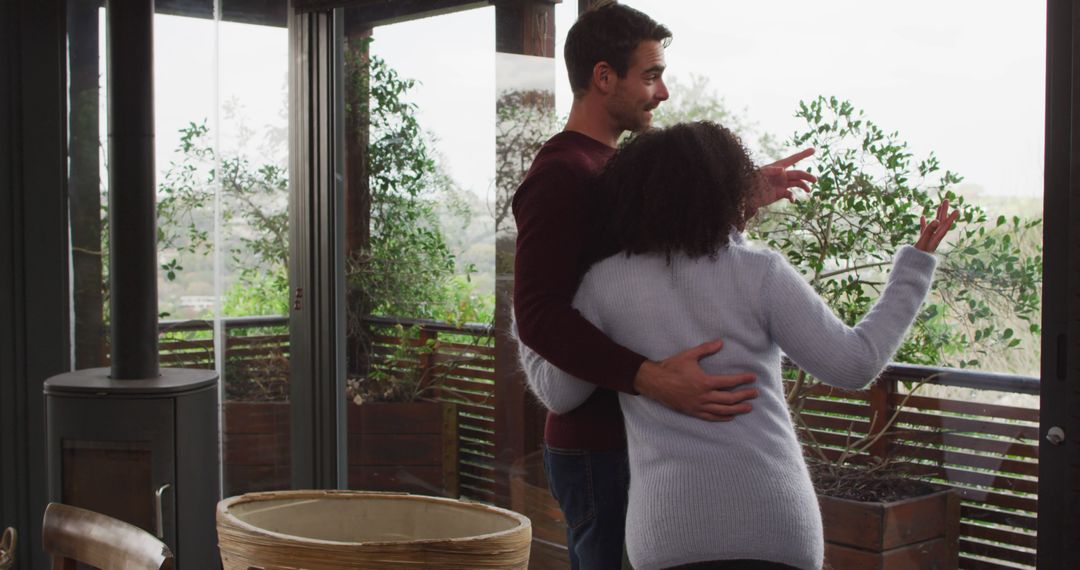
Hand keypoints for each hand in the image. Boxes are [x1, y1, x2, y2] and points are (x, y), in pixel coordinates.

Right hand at [633, 340, 757, 421]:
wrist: (654, 382)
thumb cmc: (671, 367)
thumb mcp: (689, 355)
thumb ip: (706, 349)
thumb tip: (721, 342)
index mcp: (705, 382)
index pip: (729, 382)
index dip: (743, 380)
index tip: (753, 378)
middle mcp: (704, 396)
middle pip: (729, 398)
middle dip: (744, 396)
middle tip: (755, 393)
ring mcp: (698, 406)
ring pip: (722, 410)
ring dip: (737, 409)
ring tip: (749, 407)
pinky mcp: (692, 412)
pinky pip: (710, 417)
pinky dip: (722, 417)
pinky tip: (730, 417)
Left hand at [746, 148, 817, 216]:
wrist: (746, 195)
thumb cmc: (749, 181)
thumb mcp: (758, 174)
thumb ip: (769, 171)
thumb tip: (782, 170)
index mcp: (778, 167)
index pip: (793, 159)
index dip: (803, 154)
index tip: (814, 150)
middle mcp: (782, 175)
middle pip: (798, 173)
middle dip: (807, 176)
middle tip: (815, 180)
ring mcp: (782, 184)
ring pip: (797, 183)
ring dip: (804, 186)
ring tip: (809, 190)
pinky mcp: (780, 193)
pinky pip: (790, 194)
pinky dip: (793, 197)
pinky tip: (792, 200)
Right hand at [914, 199, 959, 252]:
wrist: (913, 266)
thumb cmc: (918, 255)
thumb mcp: (924, 241)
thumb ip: (930, 230)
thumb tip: (937, 220)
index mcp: (937, 237)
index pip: (946, 225)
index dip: (951, 217)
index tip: (957, 209)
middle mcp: (935, 237)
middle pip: (941, 222)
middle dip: (944, 211)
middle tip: (946, 200)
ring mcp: (929, 239)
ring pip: (935, 224)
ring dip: (937, 215)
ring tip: (939, 205)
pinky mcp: (923, 241)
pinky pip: (925, 229)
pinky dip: (924, 223)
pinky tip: (923, 217)